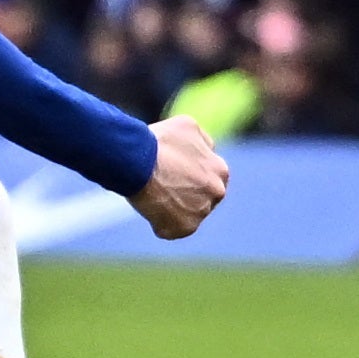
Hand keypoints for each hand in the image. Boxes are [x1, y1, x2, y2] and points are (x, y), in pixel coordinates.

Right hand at [134, 113, 228, 240]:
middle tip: (163, 186)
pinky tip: (150, 207)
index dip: (190, 177)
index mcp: (221, 170)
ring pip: (186, 214)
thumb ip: (203, 142)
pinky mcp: (184, 228)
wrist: (138, 162)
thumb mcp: (188, 127)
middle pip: (201, 198)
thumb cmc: (159, 142)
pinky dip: (160, 222)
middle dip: (186, 195)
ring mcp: (202, 212)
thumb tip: (207, 150)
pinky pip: (172, 229)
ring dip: (172, 209)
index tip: (174, 175)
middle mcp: (217, 192)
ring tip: (153, 195)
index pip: (209, 178)